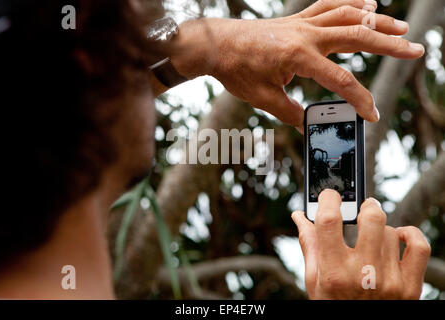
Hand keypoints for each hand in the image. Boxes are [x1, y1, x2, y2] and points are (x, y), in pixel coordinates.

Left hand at [170, 0, 423, 127]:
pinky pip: (329, 5)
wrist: (215, 45)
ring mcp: (302, 23)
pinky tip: (368, 3)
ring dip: (377, 21)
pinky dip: (351, 3)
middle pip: (357, 37)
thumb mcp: (263, 99)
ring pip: (348, 16)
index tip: (371, 114)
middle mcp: (306, 35)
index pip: (340, 80)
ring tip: (400, 28)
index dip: (359, 100)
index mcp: (298, 57)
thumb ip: (290, 113)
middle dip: (389, 46)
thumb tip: (308, 125)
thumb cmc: (236, 70)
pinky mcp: (297, 18)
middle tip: (416, 51)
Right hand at [291, 189, 430, 299]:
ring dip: (380, 230)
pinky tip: (398, 237)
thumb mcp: (314, 280)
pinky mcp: (410, 286)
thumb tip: (300, 217)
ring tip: (372, 241)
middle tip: (360, 209)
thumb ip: (309, 245)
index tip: (328, 196)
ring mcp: (390, 281)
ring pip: (391, 231)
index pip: (328, 220)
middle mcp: (363, 274)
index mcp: (333, 272)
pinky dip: (410, 234)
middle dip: (364, 207)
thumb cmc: (333, 305)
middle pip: (371, 218)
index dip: (327, 199)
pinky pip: (419, 246)